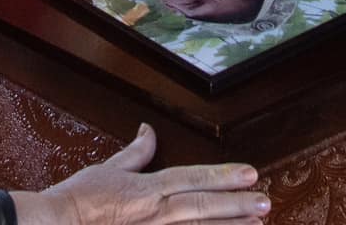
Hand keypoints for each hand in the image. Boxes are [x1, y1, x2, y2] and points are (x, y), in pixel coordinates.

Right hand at [12, 124, 269, 224]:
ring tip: (258, 224)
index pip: (192, 178)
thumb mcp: (107, 170)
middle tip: (265, 202)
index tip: (250, 173)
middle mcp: (156, 215)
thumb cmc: (79, 200)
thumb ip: (134, 154)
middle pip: (203, 207)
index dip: (222, 175)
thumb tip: (149, 130)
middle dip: (237, 205)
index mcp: (147, 190)